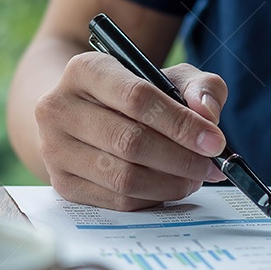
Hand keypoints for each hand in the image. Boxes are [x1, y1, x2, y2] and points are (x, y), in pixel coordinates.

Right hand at [35, 53, 227, 210]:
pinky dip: (152, 198)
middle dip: (181, 158)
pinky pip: (116, 200)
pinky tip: (168, 186)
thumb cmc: (131, 94)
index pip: (137, 98)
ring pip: (124, 177)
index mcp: (85, 69)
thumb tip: (208, 114)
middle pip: (130, 141)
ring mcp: (54, 149)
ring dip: (170, 183)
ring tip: (194, 178)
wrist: (82, 113)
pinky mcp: (62, 183)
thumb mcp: (168, 77)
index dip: (181, 123)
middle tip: (212, 166)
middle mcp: (59, 107)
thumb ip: (199, 87)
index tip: (215, 141)